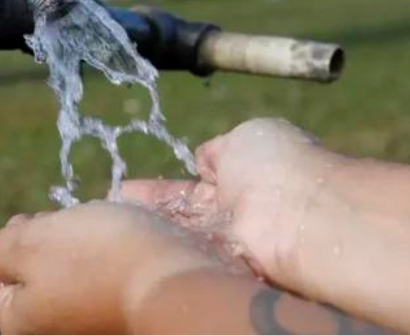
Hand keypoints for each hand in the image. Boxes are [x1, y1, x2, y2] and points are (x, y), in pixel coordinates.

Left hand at [0, 201, 222, 333]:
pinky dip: (111, 262)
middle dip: (52, 242)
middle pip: (37, 276)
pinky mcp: (121, 318)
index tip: (40, 219)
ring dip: (83, 249)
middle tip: (75, 226)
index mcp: (19, 324)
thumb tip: (6, 249)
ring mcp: (89, 327)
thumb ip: (1, 246)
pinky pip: (105, 282)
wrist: (175, 281)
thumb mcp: (30, 241)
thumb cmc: (98, 258)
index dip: (15, 238)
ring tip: (104, 233)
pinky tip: (125, 248)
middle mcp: (53, 333)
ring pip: (73, 275)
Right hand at [120, 118, 345, 286]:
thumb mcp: (245, 138)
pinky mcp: (223, 271)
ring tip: (108, 231)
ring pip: (179, 239)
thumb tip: (204, 160)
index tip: (126, 191)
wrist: (302, 215)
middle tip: (110, 214)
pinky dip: (160, 254)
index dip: (159, 191)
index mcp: (240, 176)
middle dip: (146, 215)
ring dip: (147, 234)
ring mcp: (226, 245)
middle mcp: (232, 214)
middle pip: (179, 217)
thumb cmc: (276, 166)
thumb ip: (219, 150)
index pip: (190, 187)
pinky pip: (186, 260)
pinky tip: (125, 251)